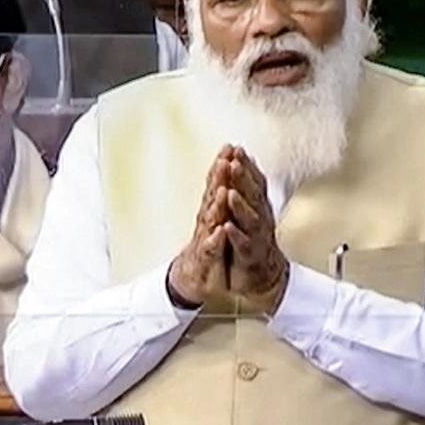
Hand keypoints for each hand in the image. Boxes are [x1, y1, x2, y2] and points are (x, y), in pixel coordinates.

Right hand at [167, 146, 236, 306]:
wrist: (193, 277)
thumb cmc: (209, 245)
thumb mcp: (216, 218)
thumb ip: (221, 194)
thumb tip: (227, 165)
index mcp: (213, 209)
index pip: (218, 184)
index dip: (224, 166)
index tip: (230, 147)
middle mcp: (207, 221)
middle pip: (212, 195)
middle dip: (219, 177)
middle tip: (226, 158)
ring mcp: (204, 239)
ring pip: (210, 220)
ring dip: (216, 205)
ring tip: (223, 190)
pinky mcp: (204, 259)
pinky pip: (210, 249)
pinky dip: (216, 240)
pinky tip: (221, 231)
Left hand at [223, 149, 288, 314]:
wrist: (265, 273)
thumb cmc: (255, 239)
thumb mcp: (252, 208)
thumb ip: (248, 184)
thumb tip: (245, 158)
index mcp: (257, 206)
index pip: (253, 181)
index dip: (245, 165)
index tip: (236, 149)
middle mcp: (259, 218)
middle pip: (252, 195)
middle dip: (243, 178)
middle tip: (234, 162)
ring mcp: (255, 237)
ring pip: (249, 219)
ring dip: (240, 205)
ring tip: (230, 193)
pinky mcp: (249, 256)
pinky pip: (243, 245)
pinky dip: (235, 235)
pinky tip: (228, 228)